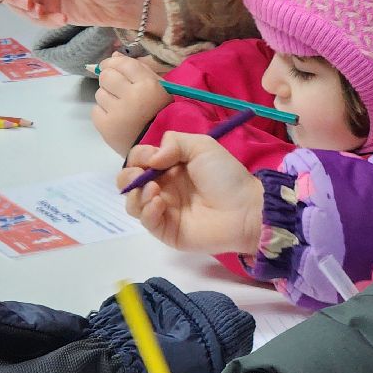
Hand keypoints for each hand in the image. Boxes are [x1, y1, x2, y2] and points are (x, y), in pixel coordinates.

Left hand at [92, 54, 171, 154]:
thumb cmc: (162, 114)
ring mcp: (117, 113)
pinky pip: (95, 111)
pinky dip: (103, 113)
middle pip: (106, 76)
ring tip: (120, 107)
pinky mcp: (106, 127)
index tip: (112, 67)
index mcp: (149, 85)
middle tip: (117, 89)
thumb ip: (138, 69)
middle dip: (109, 80)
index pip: (122, 64)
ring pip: (99, 93)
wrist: (158, 148)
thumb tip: (114, 55)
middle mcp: (132, 97)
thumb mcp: (159, 88)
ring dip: (107, 97)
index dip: (113, 63)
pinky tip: (115, 119)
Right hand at [120, 133, 263, 254]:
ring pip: (132, 203)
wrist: (244, 209)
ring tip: (155, 190)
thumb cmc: (226, 176)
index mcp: (169, 167)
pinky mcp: (166, 231)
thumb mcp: (202, 146)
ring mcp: (164, 211)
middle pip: (129, 183)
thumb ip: (173, 142)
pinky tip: (160, 203)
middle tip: (142, 175)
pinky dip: (147, 211)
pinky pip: (146, 221)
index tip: (151, 158)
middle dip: (128, 176)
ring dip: (136, 194)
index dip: (138, 157)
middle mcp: (163, 188)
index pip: (139, 160)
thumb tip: (151, 159)